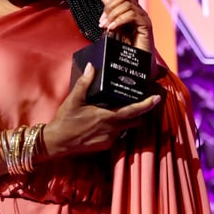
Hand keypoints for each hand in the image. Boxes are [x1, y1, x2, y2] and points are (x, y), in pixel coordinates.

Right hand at [41, 63, 160, 157]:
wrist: (57, 143)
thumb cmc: (65, 121)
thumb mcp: (74, 99)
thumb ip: (85, 82)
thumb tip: (92, 67)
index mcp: (107, 117)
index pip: (134, 111)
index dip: (147, 105)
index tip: (156, 98)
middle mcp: (112, 130)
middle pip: (136, 121)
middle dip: (141, 113)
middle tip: (141, 102)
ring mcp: (109, 140)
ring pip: (127, 129)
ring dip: (128, 120)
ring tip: (122, 109)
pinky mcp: (105, 146)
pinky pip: (118, 136)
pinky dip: (117, 127)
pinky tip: (108, 121)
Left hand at [98, 0, 153, 53]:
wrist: (135, 63)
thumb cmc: (125, 47)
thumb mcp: (113, 25)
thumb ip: (110, 11)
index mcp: (131, 9)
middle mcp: (138, 11)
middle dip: (110, 7)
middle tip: (102, 21)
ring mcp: (143, 17)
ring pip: (127, 4)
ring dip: (113, 15)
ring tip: (106, 27)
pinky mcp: (146, 25)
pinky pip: (132, 15)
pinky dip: (119, 20)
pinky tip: (112, 28)